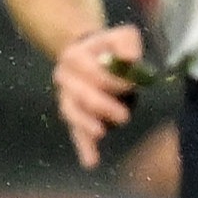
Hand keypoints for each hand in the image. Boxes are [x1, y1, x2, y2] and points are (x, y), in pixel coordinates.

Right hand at [52, 25, 147, 168]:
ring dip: (88, 124)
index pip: (95, 74)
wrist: (90, 55)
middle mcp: (64, 77)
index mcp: (74, 56)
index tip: (133, 85)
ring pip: (74, 115)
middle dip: (104, 106)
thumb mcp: (122, 36)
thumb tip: (130, 60)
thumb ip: (128, 43)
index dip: (115, 82)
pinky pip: (76, 132)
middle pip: (83, 97)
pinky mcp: (73, 117)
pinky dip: (83, 147)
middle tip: (125, 115)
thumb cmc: (110, 47)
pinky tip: (91, 162)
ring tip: (101, 132)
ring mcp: (66, 98)